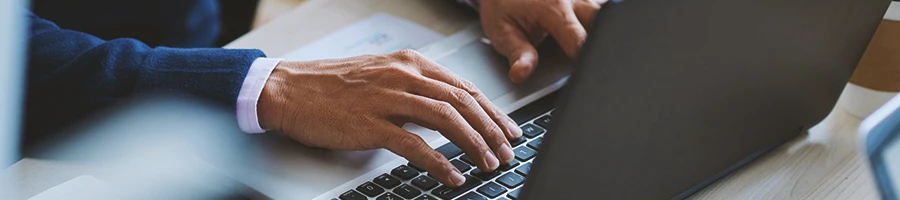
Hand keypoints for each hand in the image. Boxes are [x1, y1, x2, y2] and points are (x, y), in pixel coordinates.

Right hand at [257, 50, 522, 186]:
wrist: (287, 88)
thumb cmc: (330, 86)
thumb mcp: (380, 75)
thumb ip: (413, 88)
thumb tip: (447, 110)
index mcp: (408, 63)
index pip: (462, 86)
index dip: (491, 110)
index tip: (507, 128)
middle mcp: (403, 75)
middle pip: (462, 101)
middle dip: (491, 128)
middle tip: (507, 149)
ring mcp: (386, 99)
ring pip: (446, 119)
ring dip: (473, 144)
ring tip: (488, 163)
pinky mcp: (370, 124)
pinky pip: (414, 145)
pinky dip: (439, 162)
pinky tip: (452, 176)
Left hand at [480, 0, 604, 82]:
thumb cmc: (503, 6)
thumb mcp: (502, 32)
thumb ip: (517, 53)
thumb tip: (521, 73)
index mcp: (553, 8)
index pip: (579, 39)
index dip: (585, 60)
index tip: (586, 75)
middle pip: (603, 23)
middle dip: (603, 44)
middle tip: (596, 63)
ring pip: (608, 12)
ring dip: (607, 31)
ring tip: (598, 49)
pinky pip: (604, 8)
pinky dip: (605, 23)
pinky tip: (598, 35)